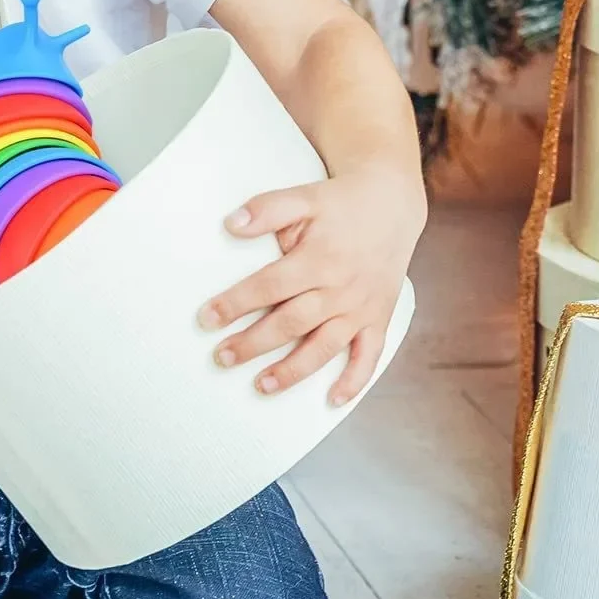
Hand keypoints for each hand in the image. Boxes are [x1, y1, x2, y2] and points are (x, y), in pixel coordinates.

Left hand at [197, 163, 424, 406]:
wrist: (392, 204)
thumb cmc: (340, 203)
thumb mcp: (304, 197)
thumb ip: (267, 210)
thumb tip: (230, 224)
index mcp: (319, 259)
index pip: (269, 286)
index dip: (235, 303)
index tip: (206, 319)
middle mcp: (341, 288)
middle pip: (291, 323)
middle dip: (253, 343)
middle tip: (221, 358)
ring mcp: (361, 308)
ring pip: (324, 347)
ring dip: (292, 370)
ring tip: (260, 385)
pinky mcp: (378, 318)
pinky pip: (368, 356)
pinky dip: (353, 381)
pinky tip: (331, 400)